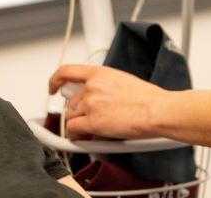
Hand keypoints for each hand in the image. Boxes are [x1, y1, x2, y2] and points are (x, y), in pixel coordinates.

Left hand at [49, 64, 165, 138]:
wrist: (157, 110)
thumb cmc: (147, 98)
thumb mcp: (122, 80)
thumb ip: (104, 84)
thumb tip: (97, 92)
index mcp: (99, 73)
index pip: (66, 71)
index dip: (55, 80)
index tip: (53, 87)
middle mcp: (91, 87)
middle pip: (70, 101)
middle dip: (78, 110)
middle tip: (90, 117)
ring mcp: (90, 104)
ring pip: (71, 116)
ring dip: (80, 122)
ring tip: (96, 127)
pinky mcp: (92, 122)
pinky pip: (73, 130)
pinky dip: (76, 135)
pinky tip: (84, 137)